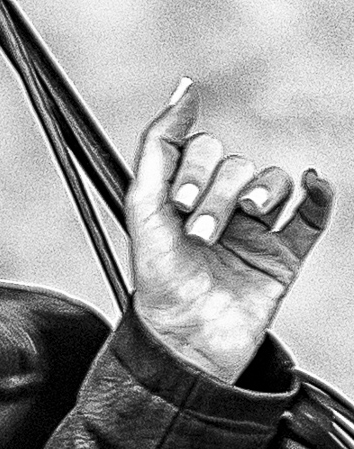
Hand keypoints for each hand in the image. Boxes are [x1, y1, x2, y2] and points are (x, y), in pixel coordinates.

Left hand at [129, 81, 332, 381]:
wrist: (185, 343)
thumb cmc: (158, 282)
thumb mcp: (143, 209)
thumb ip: (157, 147)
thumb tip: (182, 91)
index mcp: (181, 197)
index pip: (201, 150)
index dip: (195, 167)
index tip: (180, 202)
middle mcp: (217, 208)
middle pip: (236, 166)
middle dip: (219, 192)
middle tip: (200, 233)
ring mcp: (253, 230)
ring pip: (274, 182)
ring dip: (261, 193)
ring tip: (243, 220)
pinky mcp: (284, 253)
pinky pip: (313, 213)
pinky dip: (318, 196)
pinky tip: (313, 188)